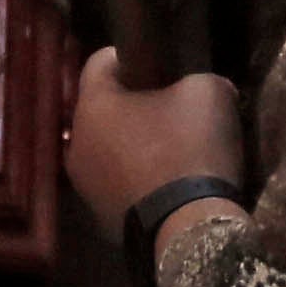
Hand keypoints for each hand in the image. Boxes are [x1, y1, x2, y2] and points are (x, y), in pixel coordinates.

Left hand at [60, 48, 246, 232]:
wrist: (188, 230)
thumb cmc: (190, 150)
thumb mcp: (209, 94)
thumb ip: (197, 79)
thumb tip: (199, 89)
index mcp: (93, 105)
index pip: (100, 61)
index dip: (130, 56)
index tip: (160, 64)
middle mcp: (76, 143)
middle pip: (103, 109)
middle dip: (132, 104)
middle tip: (170, 108)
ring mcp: (84, 186)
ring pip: (107, 148)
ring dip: (132, 144)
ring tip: (170, 150)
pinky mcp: (99, 217)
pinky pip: (116, 183)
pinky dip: (135, 178)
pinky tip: (166, 184)